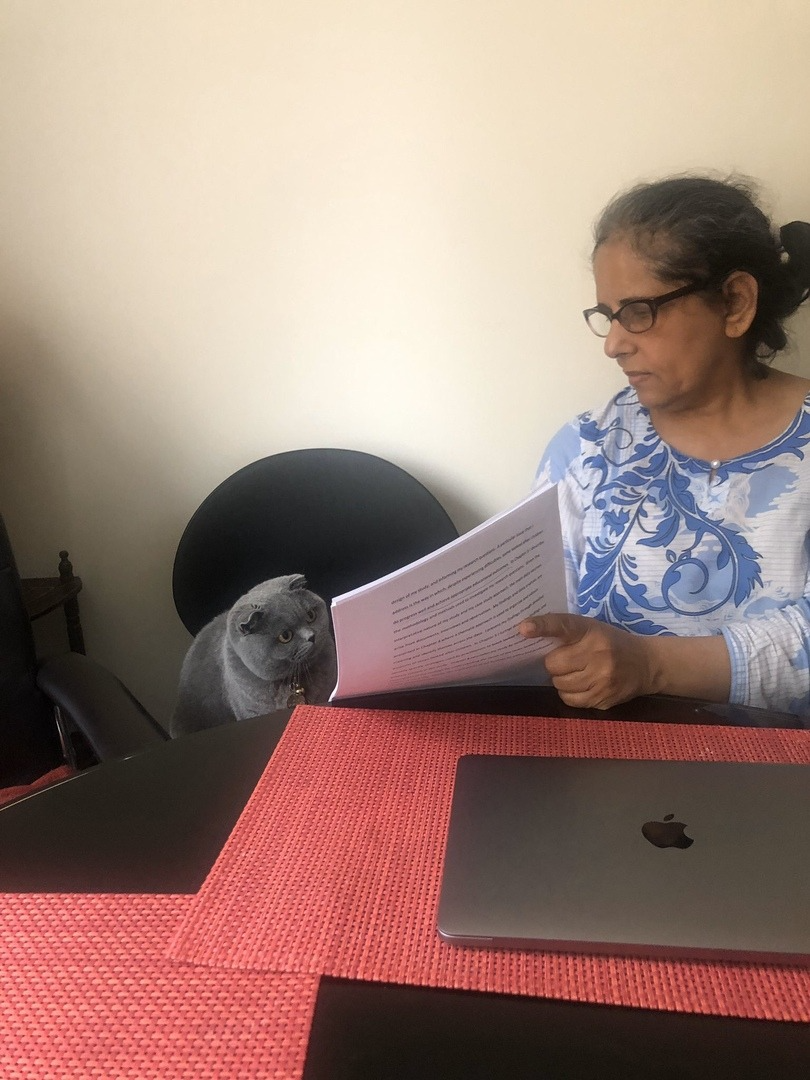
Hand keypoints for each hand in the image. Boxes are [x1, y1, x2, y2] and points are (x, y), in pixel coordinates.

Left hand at [517, 612, 656, 709]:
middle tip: (567, 661)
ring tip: (577, 673)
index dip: (542, 626)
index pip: (564, 625)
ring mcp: (602, 680)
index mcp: (592, 631)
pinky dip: (570, 694)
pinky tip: (582, 685)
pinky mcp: (603, 699)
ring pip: (559, 685)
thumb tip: (530, 640)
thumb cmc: (612, 643)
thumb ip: (568, 634)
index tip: (523, 628)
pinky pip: (570, 700)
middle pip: (553, 664)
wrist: (647, 664)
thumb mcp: (593, 630)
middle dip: (555, 664)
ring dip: (562, 680)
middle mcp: (597, 654)